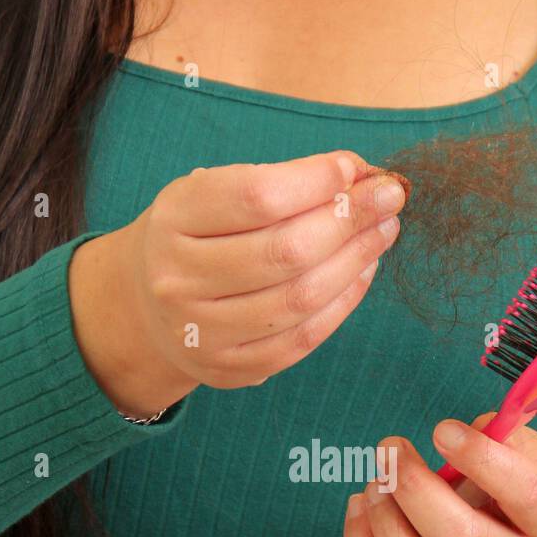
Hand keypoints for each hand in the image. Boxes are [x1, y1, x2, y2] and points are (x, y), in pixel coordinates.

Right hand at [69, 150, 405, 416]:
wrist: (146, 308)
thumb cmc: (196, 236)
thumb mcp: (210, 194)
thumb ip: (275, 182)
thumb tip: (357, 176)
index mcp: (174, 220)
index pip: (258, 196)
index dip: (317, 180)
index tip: (356, 167)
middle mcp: (181, 279)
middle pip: (286, 250)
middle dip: (350, 219)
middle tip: (389, 197)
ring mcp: (204, 332)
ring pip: (300, 297)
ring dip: (356, 260)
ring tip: (383, 231)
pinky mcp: (231, 368)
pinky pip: (303, 338)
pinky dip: (344, 302)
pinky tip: (363, 271)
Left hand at [343, 414, 536, 536]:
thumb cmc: (518, 492)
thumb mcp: (532, 457)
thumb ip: (504, 436)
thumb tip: (462, 431)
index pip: (526, 496)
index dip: (481, 458)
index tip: (442, 430)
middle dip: (416, 490)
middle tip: (391, 449)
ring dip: (386, 526)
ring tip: (375, 483)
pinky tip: (361, 506)